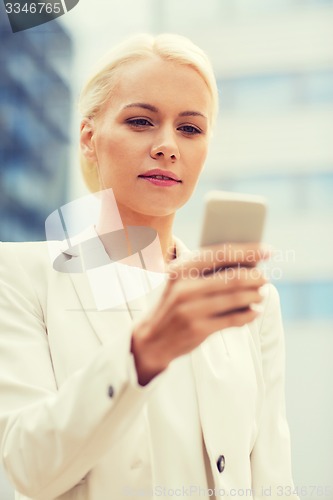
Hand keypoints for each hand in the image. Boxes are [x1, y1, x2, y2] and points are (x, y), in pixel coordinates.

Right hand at [131, 243, 268, 384]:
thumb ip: (205, 270)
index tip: (268, 250)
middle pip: (232, 277)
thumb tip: (245, 262)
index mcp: (181, 269)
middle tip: (265, 277)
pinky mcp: (198, 329)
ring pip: (235, 298)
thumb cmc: (173, 304)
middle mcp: (184, 287)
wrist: (151, 339)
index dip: (248, 251)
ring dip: (254, 295)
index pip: (220, 253)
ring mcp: (191, 309)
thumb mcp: (180, 281)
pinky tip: (254, 311)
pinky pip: (233, 320)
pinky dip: (248, 315)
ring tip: (261, 294)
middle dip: (255, 277)